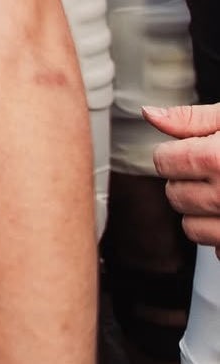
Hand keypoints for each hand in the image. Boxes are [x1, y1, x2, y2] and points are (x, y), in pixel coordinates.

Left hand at [146, 103, 219, 252]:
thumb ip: (191, 118)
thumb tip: (150, 114)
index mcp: (218, 159)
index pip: (163, 162)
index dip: (172, 156)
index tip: (187, 153)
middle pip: (174, 195)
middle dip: (185, 182)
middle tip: (209, 173)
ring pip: (190, 227)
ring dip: (200, 212)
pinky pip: (216, 249)